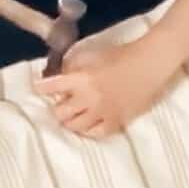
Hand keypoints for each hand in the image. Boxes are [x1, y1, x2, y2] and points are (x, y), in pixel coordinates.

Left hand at [35, 35, 176, 137]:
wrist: (149, 65)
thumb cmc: (121, 55)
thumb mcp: (92, 54)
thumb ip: (74, 65)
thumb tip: (61, 74)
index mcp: (81, 78)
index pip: (51, 86)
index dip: (41, 88)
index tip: (39, 88)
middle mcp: (88, 98)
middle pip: (60, 112)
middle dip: (57, 107)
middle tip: (61, 103)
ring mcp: (102, 112)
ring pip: (74, 126)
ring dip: (70, 120)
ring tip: (72, 116)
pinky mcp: (116, 121)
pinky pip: (96, 133)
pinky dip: (88, 130)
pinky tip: (88, 125)